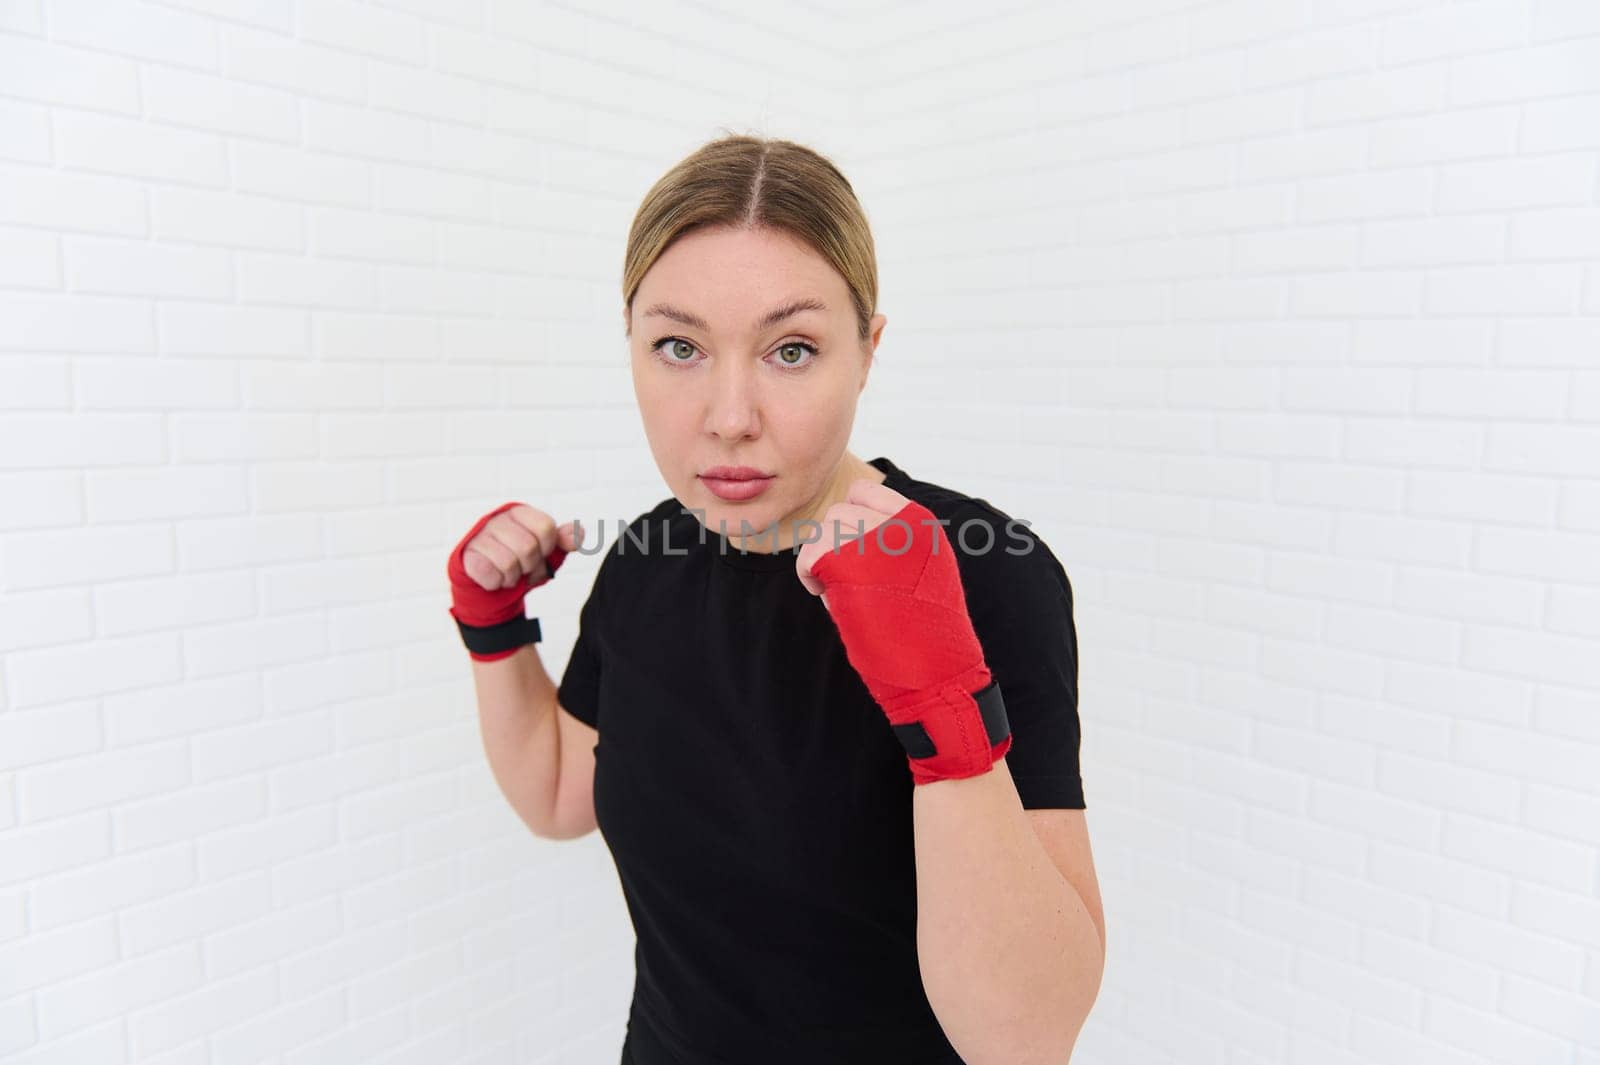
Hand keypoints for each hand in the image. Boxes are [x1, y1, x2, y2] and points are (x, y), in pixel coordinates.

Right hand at [447, 502, 582, 658]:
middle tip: (521, 569)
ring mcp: (478, 536)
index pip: (546, 528)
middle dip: (529, 566)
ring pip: (509, 562)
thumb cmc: (520, 566)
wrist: (491, 591)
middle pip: (528, 546)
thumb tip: (578, 533)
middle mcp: (497, 519)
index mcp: (519, 513)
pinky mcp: (466, 556)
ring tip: (507, 574)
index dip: (547, 549)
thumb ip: (564, 542)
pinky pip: (489, 573)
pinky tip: (493, 578)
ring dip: (512, 577)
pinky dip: (496, 583)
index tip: (540, 555)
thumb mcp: (547, 554)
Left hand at [796, 479, 1011, 784]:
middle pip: (838, 512)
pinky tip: (829, 598)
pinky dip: (809, 577)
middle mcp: (901, 524)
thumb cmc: (927, 633)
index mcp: (922, 523)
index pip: (865, 491)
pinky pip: (808, 556)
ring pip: (821, 531)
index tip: (853, 552)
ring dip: (820, 560)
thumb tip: (846, 530)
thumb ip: (895, 543)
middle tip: (845, 582)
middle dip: (833, 545)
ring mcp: (876, 540)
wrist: (938, 673)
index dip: (850, 520)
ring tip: (841, 593)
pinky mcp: (850, 564)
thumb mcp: (924, 570)